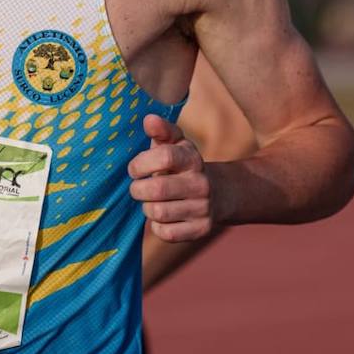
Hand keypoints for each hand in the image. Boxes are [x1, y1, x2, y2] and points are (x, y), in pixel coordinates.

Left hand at [128, 114, 212, 242]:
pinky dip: (157, 226)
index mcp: (192, 159)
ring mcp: (203, 208)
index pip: (164, 157)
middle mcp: (201, 183)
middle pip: (156, 189)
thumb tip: (148, 120)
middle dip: (138, 189)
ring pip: (158, 212)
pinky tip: (162, 217)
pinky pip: (166, 233)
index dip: (141, 164)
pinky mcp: (200, 229)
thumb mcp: (176, 144)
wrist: (218, 193)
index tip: (134, 169)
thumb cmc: (184, 166)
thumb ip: (161, 131)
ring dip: (147, 208)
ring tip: (151, 201)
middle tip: (138, 188)